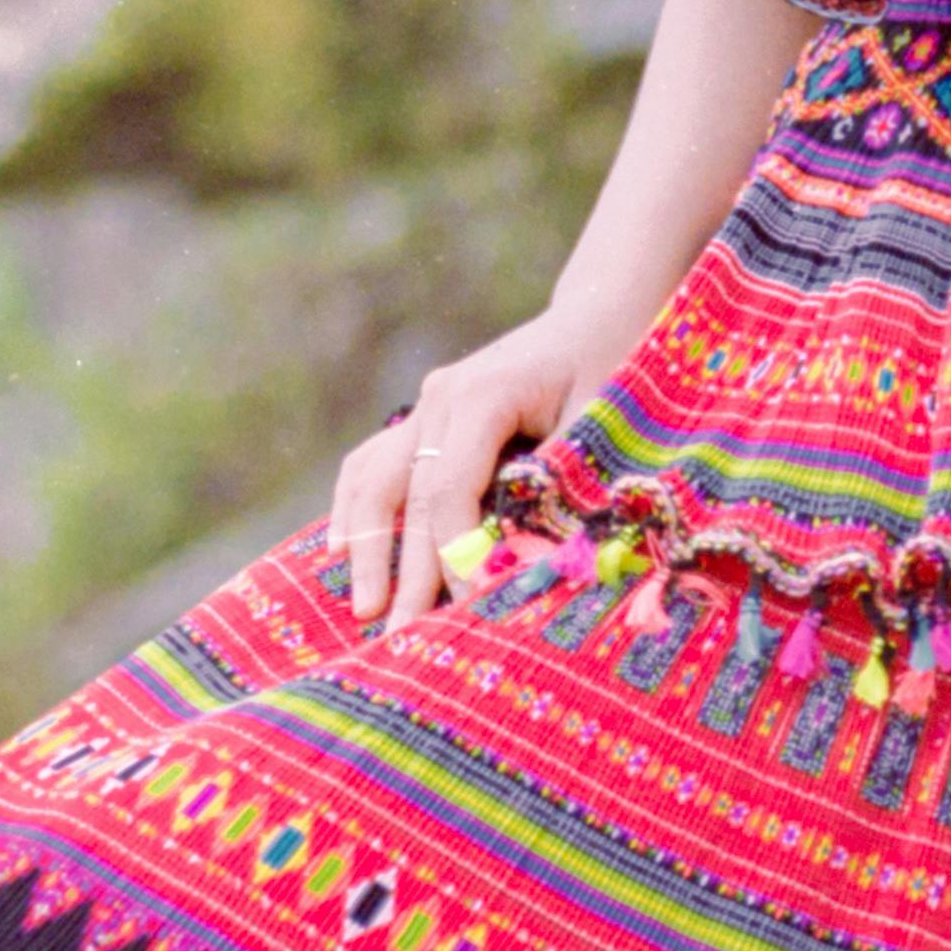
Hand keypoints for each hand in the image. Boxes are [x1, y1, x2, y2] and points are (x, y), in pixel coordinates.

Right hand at [330, 309, 611, 628]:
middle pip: (406, 492)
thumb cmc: (611, 368)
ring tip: (365, 608)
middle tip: (398, 636)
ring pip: (376, 477)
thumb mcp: (598, 424)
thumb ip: (559, 482)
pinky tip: (339, 550)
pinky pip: (375, 461)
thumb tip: (529, 560)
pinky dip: (355, 505)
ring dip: (367, 544)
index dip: (455, 552)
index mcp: (484, 394)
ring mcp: (427, 404)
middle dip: (402, 570)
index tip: (468, 606)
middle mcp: (442, 397)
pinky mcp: (427, 415)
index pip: (450, 488)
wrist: (598, 315)